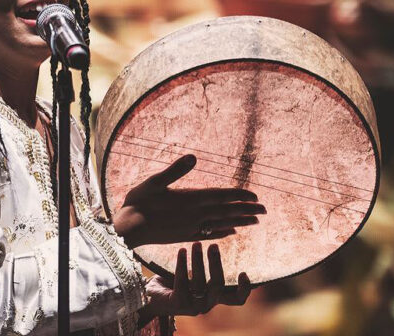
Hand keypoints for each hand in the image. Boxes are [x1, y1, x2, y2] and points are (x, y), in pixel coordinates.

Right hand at [113, 154, 265, 247]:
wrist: (128, 230)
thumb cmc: (138, 202)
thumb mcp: (154, 181)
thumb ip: (175, 170)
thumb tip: (193, 156)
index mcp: (189, 199)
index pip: (221, 196)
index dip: (239, 196)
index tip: (256, 196)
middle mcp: (194, 215)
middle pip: (226, 212)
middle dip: (247, 210)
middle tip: (265, 210)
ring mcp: (191, 228)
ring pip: (221, 224)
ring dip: (240, 222)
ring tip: (256, 222)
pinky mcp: (185, 236)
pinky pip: (209, 235)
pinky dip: (223, 233)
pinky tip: (232, 233)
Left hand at [142, 243, 251, 317]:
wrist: (151, 293)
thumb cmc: (176, 280)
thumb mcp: (195, 273)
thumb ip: (207, 265)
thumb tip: (219, 237)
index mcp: (214, 297)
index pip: (236, 299)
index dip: (244, 289)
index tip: (244, 273)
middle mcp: (207, 303)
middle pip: (218, 285)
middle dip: (215, 263)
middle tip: (213, 245)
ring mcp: (193, 306)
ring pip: (200, 282)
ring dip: (198, 260)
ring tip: (195, 243)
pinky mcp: (178, 303)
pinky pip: (182, 282)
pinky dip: (182, 264)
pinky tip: (181, 251)